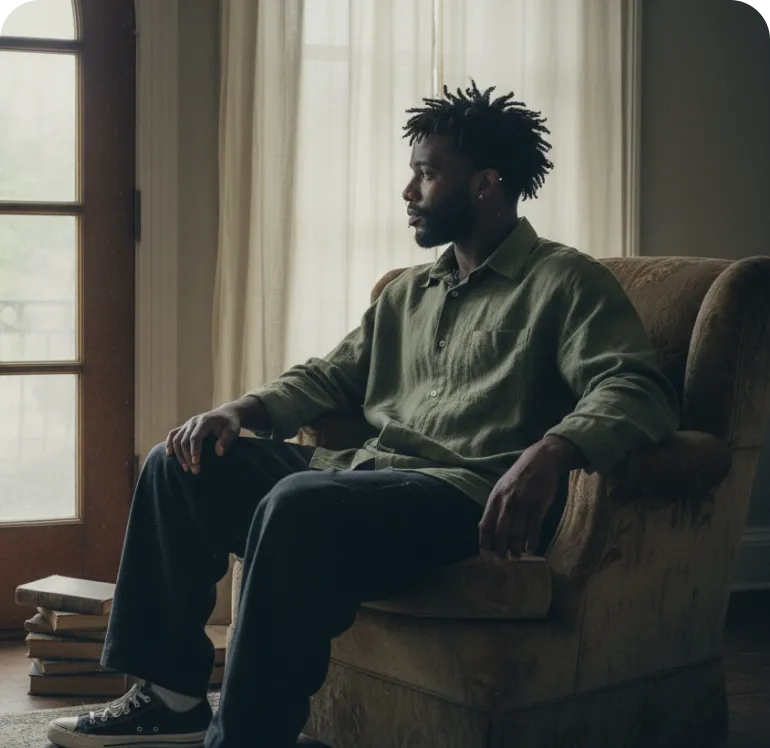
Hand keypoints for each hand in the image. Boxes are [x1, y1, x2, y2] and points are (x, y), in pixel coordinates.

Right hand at [165, 396, 267, 474]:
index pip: (195, 437)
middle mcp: (193, 421)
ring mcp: (188, 424)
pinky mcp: (185, 427)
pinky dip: (169, 443)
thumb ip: (226, 440)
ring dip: (179, 454)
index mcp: (205, 421)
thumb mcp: (234, 430)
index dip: (194, 450)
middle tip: (194, 471)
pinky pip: (173, 434)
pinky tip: (169, 454)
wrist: (226, 414)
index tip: (196, 463)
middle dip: (187, 457)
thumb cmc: (231, 423)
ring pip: (177, 439)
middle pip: (185, 440)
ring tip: (185, 468)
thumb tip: (219, 452)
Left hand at [478, 436, 583, 557]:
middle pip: (500, 532)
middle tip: (503, 559)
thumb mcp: (501, 488)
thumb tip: (485, 529)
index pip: (485, 525)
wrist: (539, 461)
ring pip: (517, 532)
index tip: (486, 554)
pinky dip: (531, 541)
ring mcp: (523, 504)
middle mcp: (507, 502)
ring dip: (515, 548)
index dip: (485, 542)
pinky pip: (534, 528)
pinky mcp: (538, 505)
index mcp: (495, 498)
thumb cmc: (518, 477)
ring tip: (516, 557)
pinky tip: (530, 550)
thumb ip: (494, 507)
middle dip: (500, 549)